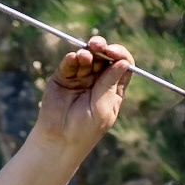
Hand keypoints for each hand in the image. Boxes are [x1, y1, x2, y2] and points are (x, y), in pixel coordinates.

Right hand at [33, 36, 133, 152]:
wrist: (60, 140)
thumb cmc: (86, 129)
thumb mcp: (103, 107)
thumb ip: (109, 84)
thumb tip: (124, 62)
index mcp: (114, 88)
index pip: (122, 65)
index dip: (120, 55)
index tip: (114, 52)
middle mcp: (98, 80)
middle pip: (104, 57)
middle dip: (102, 48)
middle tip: (97, 44)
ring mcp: (80, 77)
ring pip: (87, 58)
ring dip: (86, 53)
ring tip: (84, 57)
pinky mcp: (63, 78)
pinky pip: (69, 64)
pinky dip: (71, 59)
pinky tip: (73, 59)